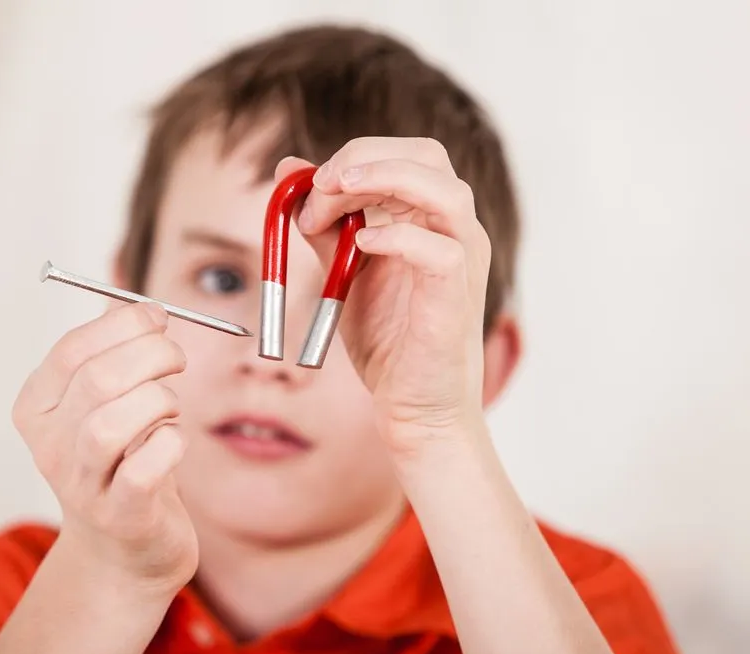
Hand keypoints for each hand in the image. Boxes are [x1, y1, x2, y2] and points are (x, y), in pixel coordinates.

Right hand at [12, 302, 197, 596]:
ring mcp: (81, 485)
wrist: (122, 551)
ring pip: (114, 422)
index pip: (72, 349)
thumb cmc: (121, 462)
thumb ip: (118, 355)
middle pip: (98, 379)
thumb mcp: (104, 404)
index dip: (123, 324)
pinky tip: (171, 443)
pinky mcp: (120, 515)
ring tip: (169, 409)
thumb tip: (149, 310)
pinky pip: (146, 467)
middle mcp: (49, 446)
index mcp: (37, 407)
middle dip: (153, 355)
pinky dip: (171, 442)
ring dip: (160, 401)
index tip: (158, 319)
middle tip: (176, 359)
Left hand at [276, 137, 491, 454]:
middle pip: (426, 156)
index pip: (403, 154)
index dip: (352, 159)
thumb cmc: (387, 339)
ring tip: (335, 195)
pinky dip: (396, 238)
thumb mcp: (341, 268)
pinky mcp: (457, 296)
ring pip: (445, 191)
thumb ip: (320, 221)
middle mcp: (454, 229)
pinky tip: (360, 247)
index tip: (307, 191)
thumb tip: (286, 169)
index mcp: (430, 216)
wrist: (413, 403)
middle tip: (320, 185)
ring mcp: (463, 259)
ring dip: (385, 180)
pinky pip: (440, 251)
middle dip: (366, 158)